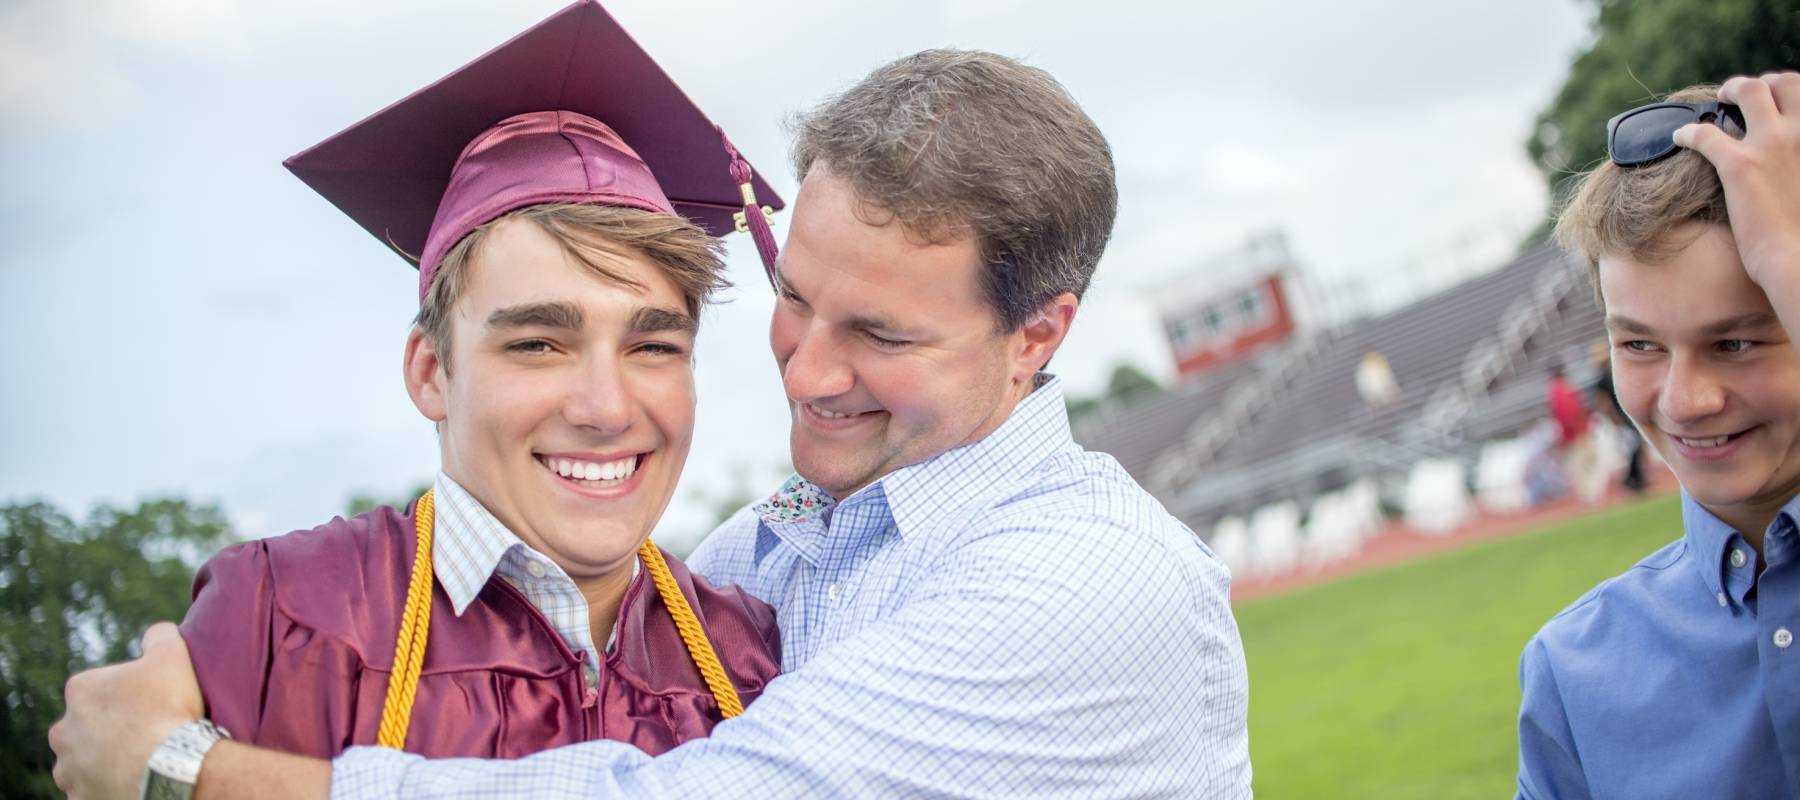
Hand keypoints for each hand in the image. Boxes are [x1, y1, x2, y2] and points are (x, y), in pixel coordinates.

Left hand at [49, 622, 204, 799]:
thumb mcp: (173, 656)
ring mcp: (69, 767)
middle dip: (113, 727)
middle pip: (90, 723)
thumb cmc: (168, 710)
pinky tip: (135, 779)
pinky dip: (109, 785)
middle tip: (150, 732)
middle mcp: (64, 729)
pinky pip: (92, 789)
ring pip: (86, 759)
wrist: (168, 768)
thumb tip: (156, 633)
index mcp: (81, 690)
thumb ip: (160, 637)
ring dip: (107, 759)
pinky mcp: (79, 797)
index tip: (155, 702)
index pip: (104, 685)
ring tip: (143, 760)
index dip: (133, 692)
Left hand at [1674, 72, 1799, 288]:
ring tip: (1713, 102)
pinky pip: (1704, 133)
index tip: (1773, 104)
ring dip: (1727, 90)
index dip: (1786, 93)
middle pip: (1781, 82)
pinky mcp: (1739, 165)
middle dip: (1758, 84)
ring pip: (1746, 91)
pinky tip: (1679, 137)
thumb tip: (1791, 161)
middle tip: (1737, 96)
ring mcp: (1773, 144)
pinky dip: (1688, 132)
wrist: (1799, 259)